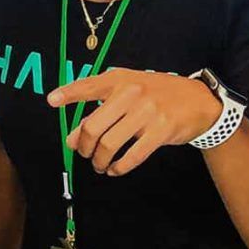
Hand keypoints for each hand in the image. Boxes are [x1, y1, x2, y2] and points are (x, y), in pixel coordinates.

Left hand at [46, 69, 220, 175]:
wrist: (197, 100)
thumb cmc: (157, 93)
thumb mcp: (129, 90)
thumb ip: (101, 108)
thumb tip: (74, 138)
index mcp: (120, 79)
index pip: (88, 86)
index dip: (68, 93)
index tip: (51, 100)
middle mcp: (131, 93)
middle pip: (93, 126)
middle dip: (83, 147)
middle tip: (84, 154)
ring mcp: (146, 112)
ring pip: (109, 144)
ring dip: (99, 161)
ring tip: (99, 164)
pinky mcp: (160, 131)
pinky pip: (132, 156)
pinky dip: (118, 167)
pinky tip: (114, 169)